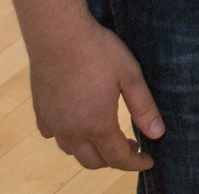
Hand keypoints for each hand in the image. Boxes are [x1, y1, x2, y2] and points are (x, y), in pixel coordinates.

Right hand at [28, 16, 164, 171]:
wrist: (57, 34)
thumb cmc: (98, 52)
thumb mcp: (130, 76)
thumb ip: (144, 108)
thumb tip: (158, 134)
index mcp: (97, 125)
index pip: (118, 158)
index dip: (135, 163)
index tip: (149, 160)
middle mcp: (72, 131)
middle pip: (93, 162)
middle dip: (114, 160)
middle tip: (131, 146)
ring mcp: (53, 123)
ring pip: (72, 151)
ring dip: (91, 150)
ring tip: (107, 136)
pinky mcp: (40, 111)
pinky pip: (53, 135)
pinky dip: (67, 137)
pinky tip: (76, 124)